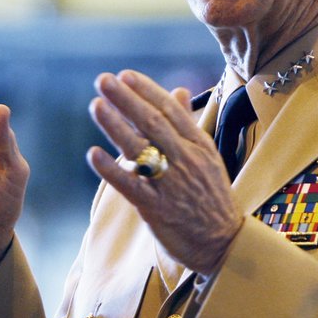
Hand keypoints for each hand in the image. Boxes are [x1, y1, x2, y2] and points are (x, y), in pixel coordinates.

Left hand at [87, 70, 242, 273]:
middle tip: (103, 80)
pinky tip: (94, 154)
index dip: (147, 91)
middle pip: (152, 124)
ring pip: (140, 149)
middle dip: (127, 100)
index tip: (125, 75)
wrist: (224, 243)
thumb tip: (177, 91)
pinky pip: (131, 186)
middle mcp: (186, 160)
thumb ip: (188, 124)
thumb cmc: (212, 197)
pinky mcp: (157, 208)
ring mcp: (171, 184)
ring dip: (115, 126)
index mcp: (198, 145)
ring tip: (96, 105)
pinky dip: (112, 170)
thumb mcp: (208, 156)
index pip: (170, 111)